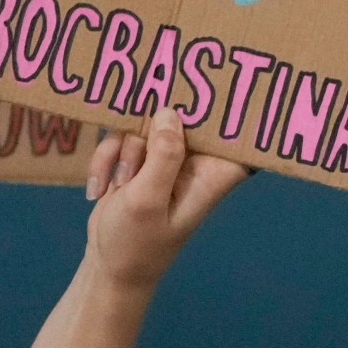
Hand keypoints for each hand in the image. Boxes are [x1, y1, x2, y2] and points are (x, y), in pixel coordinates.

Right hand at [24, 112, 251, 347]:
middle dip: (153, 124)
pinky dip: (108, 158)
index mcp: (214, 174)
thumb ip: (162, 155)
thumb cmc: (136, 243)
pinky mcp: (143, 155)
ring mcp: (169, 156)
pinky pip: (124, 135)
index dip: (246, 109)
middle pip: (189, 113)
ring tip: (118, 188)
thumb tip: (171, 112)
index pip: (245, 137)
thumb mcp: (147, 200)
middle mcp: (198, 161)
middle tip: (137, 144)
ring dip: (123, 153)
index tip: (236, 81)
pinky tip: (102, 189)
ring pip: (146, 123)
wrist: (110, 266)